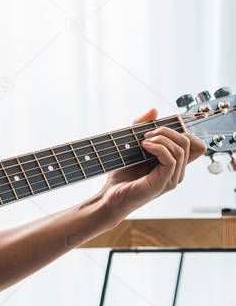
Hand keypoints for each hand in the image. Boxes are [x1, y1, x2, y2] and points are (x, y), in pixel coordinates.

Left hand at [95, 107, 206, 223]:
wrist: (110, 195)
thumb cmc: (122, 173)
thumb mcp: (132, 143)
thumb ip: (142, 125)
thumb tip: (155, 110)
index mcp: (175, 163)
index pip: (196, 143)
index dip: (183, 130)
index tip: (160, 127)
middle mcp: (177, 171)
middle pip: (189, 141)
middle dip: (169, 130)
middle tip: (146, 133)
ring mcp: (172, 178)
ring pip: (181, 148)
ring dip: (163, 137)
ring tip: (144, 140)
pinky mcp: (162, 183)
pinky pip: (171, 159)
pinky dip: (159, 147)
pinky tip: (144, 145)